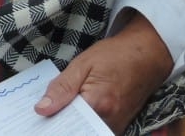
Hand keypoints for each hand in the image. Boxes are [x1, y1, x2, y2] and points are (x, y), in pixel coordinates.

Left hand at [34, 12, 172, 133]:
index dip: (50, 122)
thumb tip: (41, 109)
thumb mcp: (82, 64)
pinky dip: (84, 124)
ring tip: (57, 112)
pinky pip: (98, 130)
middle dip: (60, 124)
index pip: (66, 123)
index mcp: (98, 103)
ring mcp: (118, 126)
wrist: (147, 55)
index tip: (37, 118)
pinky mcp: (122, 126)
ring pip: (87, 131)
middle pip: (77, 130)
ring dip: (72, 124)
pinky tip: (73, 112)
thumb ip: (61, 88)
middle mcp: (110, 120)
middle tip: (45, 113)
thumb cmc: (114, 55)